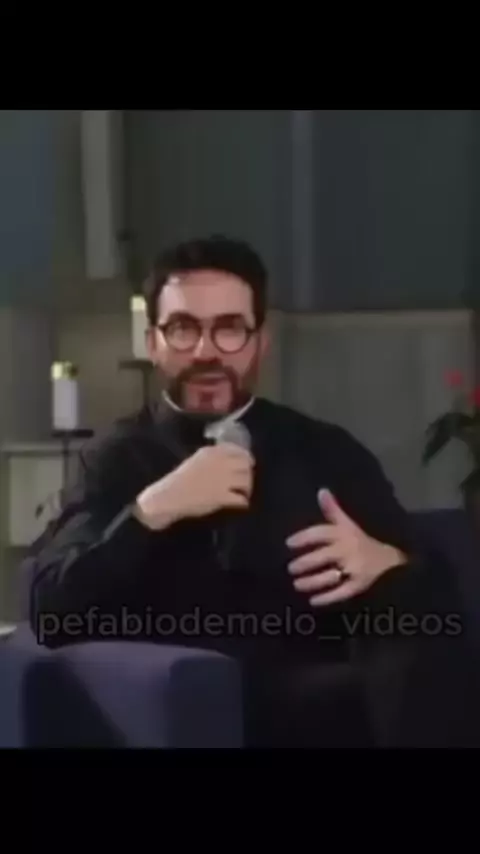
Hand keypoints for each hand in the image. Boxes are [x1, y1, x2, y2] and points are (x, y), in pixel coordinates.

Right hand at [135, 443, 254, 529]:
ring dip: (247, 488)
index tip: (249, 464)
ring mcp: (222, 480)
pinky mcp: (222, 497)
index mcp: (212, 453)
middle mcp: (220, 463)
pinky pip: (241, 499)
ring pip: (246, 481)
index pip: (239, 450)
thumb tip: (230, 462)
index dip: (246, 458)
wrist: (169, 497)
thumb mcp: (196, 460)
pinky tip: (240, 504)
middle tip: (245, 482)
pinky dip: (243, 502)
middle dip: (248, 474)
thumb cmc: (179, 480)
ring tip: (243, 494)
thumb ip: (213, 458)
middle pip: (246, 465)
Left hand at [286, 489, 405, 605]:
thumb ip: (332, 510)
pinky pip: (341, 593)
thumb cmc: (363, 541)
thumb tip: (321, 491)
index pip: (321, 533)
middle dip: (305, 563)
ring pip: (329, 576)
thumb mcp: (349, 524)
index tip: (289, 543)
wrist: (392, 561)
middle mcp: (348, 549)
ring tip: (297, 584)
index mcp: (344, 533)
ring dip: (311, 581)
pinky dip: (327, 598)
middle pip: (322, 556)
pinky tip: (313, 601)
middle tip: (290, 568)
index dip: (304, 538)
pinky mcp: (359, 585)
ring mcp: (354, 568)